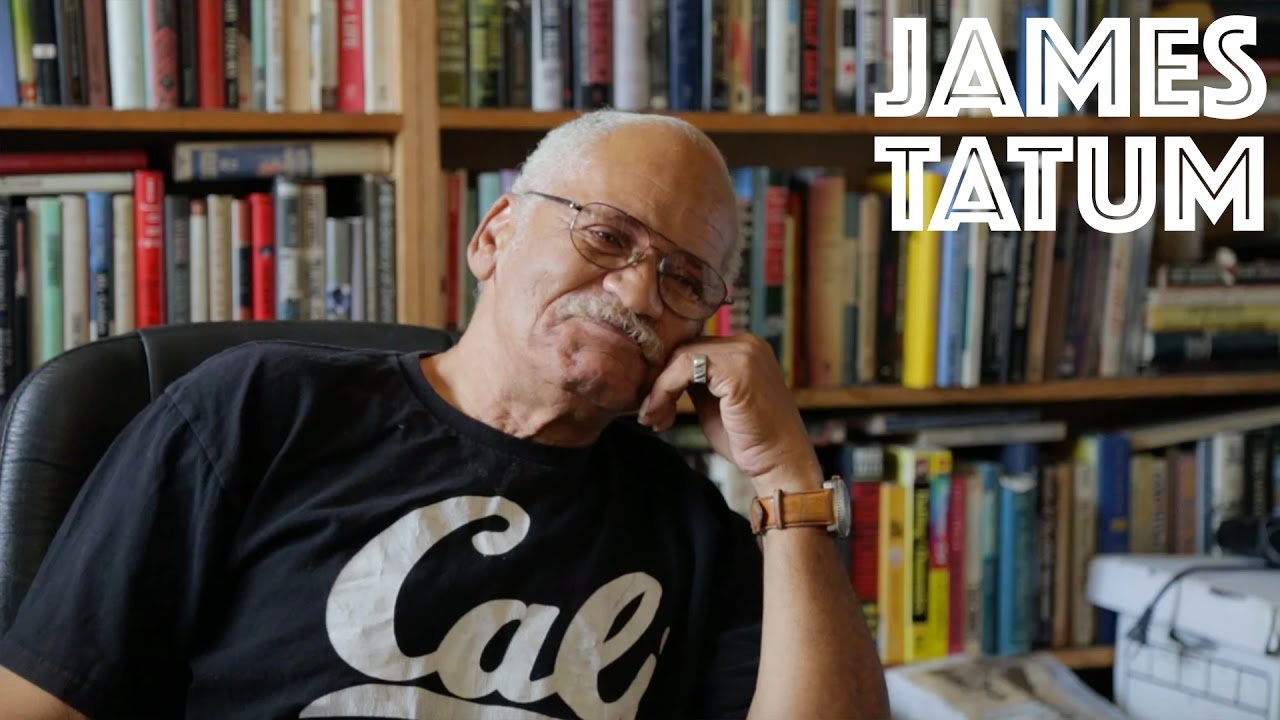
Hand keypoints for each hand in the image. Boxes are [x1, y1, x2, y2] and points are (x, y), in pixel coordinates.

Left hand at [637, 334, 822, 493]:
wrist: (781, 464)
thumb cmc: (750, 442)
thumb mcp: (715, 405)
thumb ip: (696, 384)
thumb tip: (663, 375)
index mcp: (745, 350)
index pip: (693, 349)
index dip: (668, 376)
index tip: (655, 407)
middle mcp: (747, 344)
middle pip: (685, 349)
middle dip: (661, 382)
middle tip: (651, 415)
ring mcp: (744, 353)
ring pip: (681, 356)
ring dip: (660, 389)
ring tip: (655, 418)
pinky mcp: (737, 368)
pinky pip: (685, 366)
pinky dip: (665, 390)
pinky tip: (663, 415)